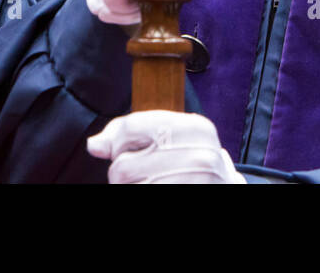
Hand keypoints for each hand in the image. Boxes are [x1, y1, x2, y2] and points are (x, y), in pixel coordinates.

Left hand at [87, 110, 245, 183]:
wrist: (224, 187)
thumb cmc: (193, 162)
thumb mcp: (176, 137)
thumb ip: (134, 132)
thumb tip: (95, 145)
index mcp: (195, 129)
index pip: (132, 127)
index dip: (118, 142)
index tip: (124, 150)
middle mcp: (197, 156)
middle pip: (123, 165)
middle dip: (122, 173)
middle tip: (141, 174)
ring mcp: (191, 181)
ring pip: (126, 185)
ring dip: (129, 186)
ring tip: (148, 181)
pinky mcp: (183, 194)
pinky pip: (140, 192)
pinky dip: (138, 190)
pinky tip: (152, 185)